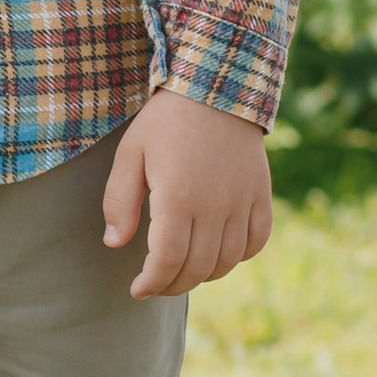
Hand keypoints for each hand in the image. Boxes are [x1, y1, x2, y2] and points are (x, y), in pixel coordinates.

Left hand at [103, 90, 272, 299]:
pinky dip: (240, 256)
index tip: (137, 289)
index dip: (152, 282)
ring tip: (183, 271)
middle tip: (155, 285)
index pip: (168, 260)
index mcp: (179, 197)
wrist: (216, 86)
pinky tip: (219, 254)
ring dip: (204, 275)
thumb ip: (119, 201)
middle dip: (173, 285)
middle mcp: (215, 205)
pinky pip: (257, 240)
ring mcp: (243, 201)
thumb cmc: (165, 121)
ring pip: (229, 260)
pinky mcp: (261, 193)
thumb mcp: (130, 154)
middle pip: (198, 268)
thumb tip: (114, 244)